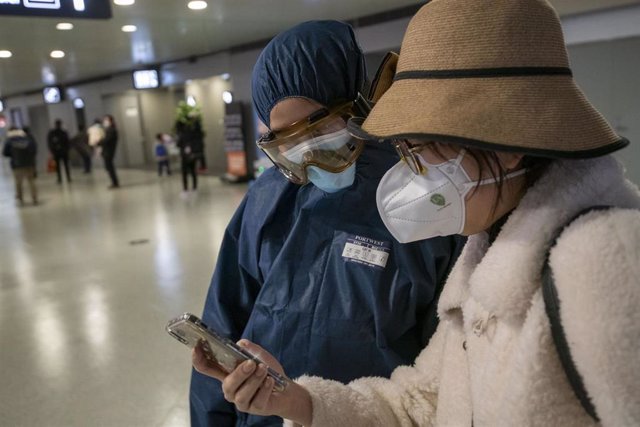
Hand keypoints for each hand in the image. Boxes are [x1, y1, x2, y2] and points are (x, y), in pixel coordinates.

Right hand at [192, 340, 312, 423]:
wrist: (285, 389)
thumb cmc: (267, 371)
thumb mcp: (259, 355)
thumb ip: (249, 349)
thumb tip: (240, 343)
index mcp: (227, 373)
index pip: (207, 368)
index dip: (198, 359)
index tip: (196, 348)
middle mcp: (231, 389)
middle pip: (227, 384)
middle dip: (239, 373)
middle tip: (251, 363)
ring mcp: (241, 401)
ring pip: (242, 394)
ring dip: (254, 380)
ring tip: (264, 369)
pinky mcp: (254, 409)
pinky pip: (257, 400)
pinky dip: (265, 389)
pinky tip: (270, 381)